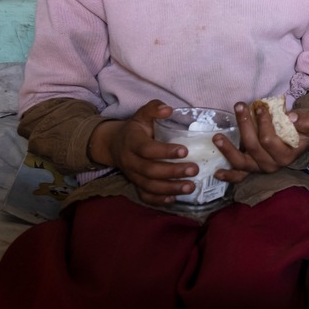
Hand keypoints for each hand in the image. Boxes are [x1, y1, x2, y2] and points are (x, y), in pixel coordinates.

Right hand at [89, 99, 207, 206]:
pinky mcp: (135, 185)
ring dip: (170, 188)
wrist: (114, 145)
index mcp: (132, 142)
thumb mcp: (142, 115)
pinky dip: (159, 200)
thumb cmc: (135, 129)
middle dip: (173, 172)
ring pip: (149, 186)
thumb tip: (168, 109)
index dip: (165, 151)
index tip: (185, 150)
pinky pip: (145, 196)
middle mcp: (131, 161)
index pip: (147, 149)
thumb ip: (153, 109)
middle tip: (194, 170)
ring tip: (191, 187)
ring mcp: (132, 175)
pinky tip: (174, 199)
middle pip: (150, 170)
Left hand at [217, 100, 308, 178]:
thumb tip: (291, 116)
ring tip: (216, 137)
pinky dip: (228, 175)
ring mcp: (259, 169)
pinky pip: (238, 176)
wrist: (300, 143)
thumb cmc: (304, 133)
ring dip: (228, 150)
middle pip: (252, 146)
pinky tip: (217, 172)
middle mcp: (271, 165)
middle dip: (244, 125)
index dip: (263, 122)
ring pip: (241, 162)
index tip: (260, 106)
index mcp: (285, 156)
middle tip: (240, 106)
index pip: (269, 139)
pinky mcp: (251, 170)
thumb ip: (306, 121)